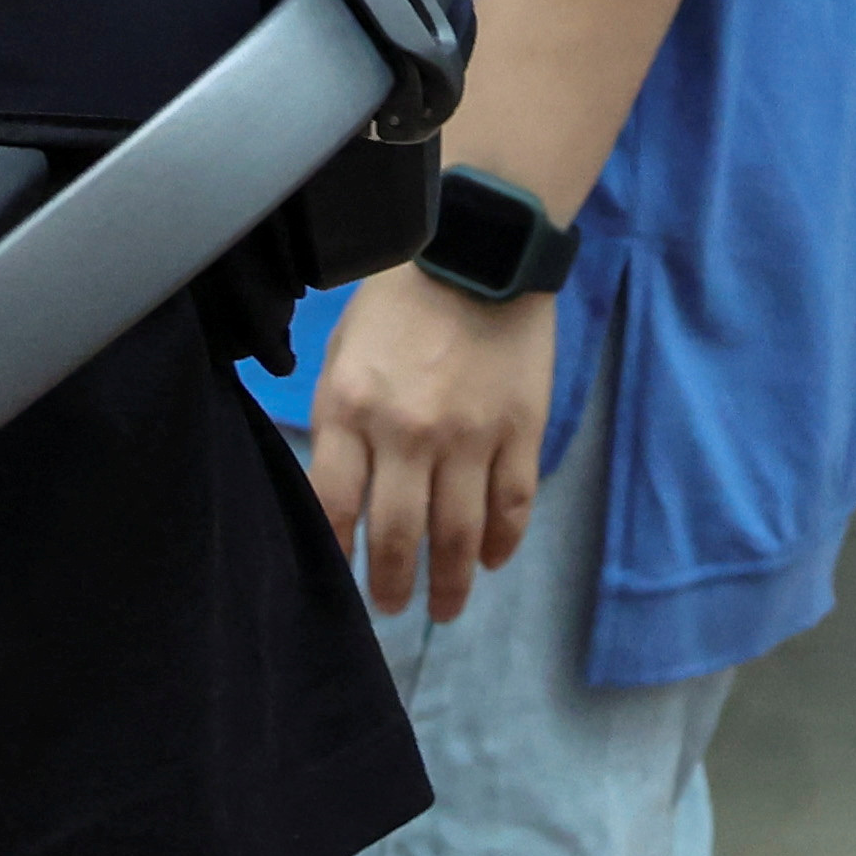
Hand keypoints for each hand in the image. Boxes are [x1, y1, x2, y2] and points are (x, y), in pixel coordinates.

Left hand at [299, 266, 550, 621]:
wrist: (477, 246)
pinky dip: (503, 543)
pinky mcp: (521, 429)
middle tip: (395, 609)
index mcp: (352, 409)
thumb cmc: (398, 298)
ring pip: (459, 535)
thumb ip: (338, 420)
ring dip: (451, 583)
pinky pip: (513, 505)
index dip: (336, 555)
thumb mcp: (343, 352)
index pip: (335, 507)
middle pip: (398, 536)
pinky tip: (493, 562)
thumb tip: (338, 492)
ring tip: (445, 608)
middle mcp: (408, 433)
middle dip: (394, 585)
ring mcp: (470, 436)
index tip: (340, 581)